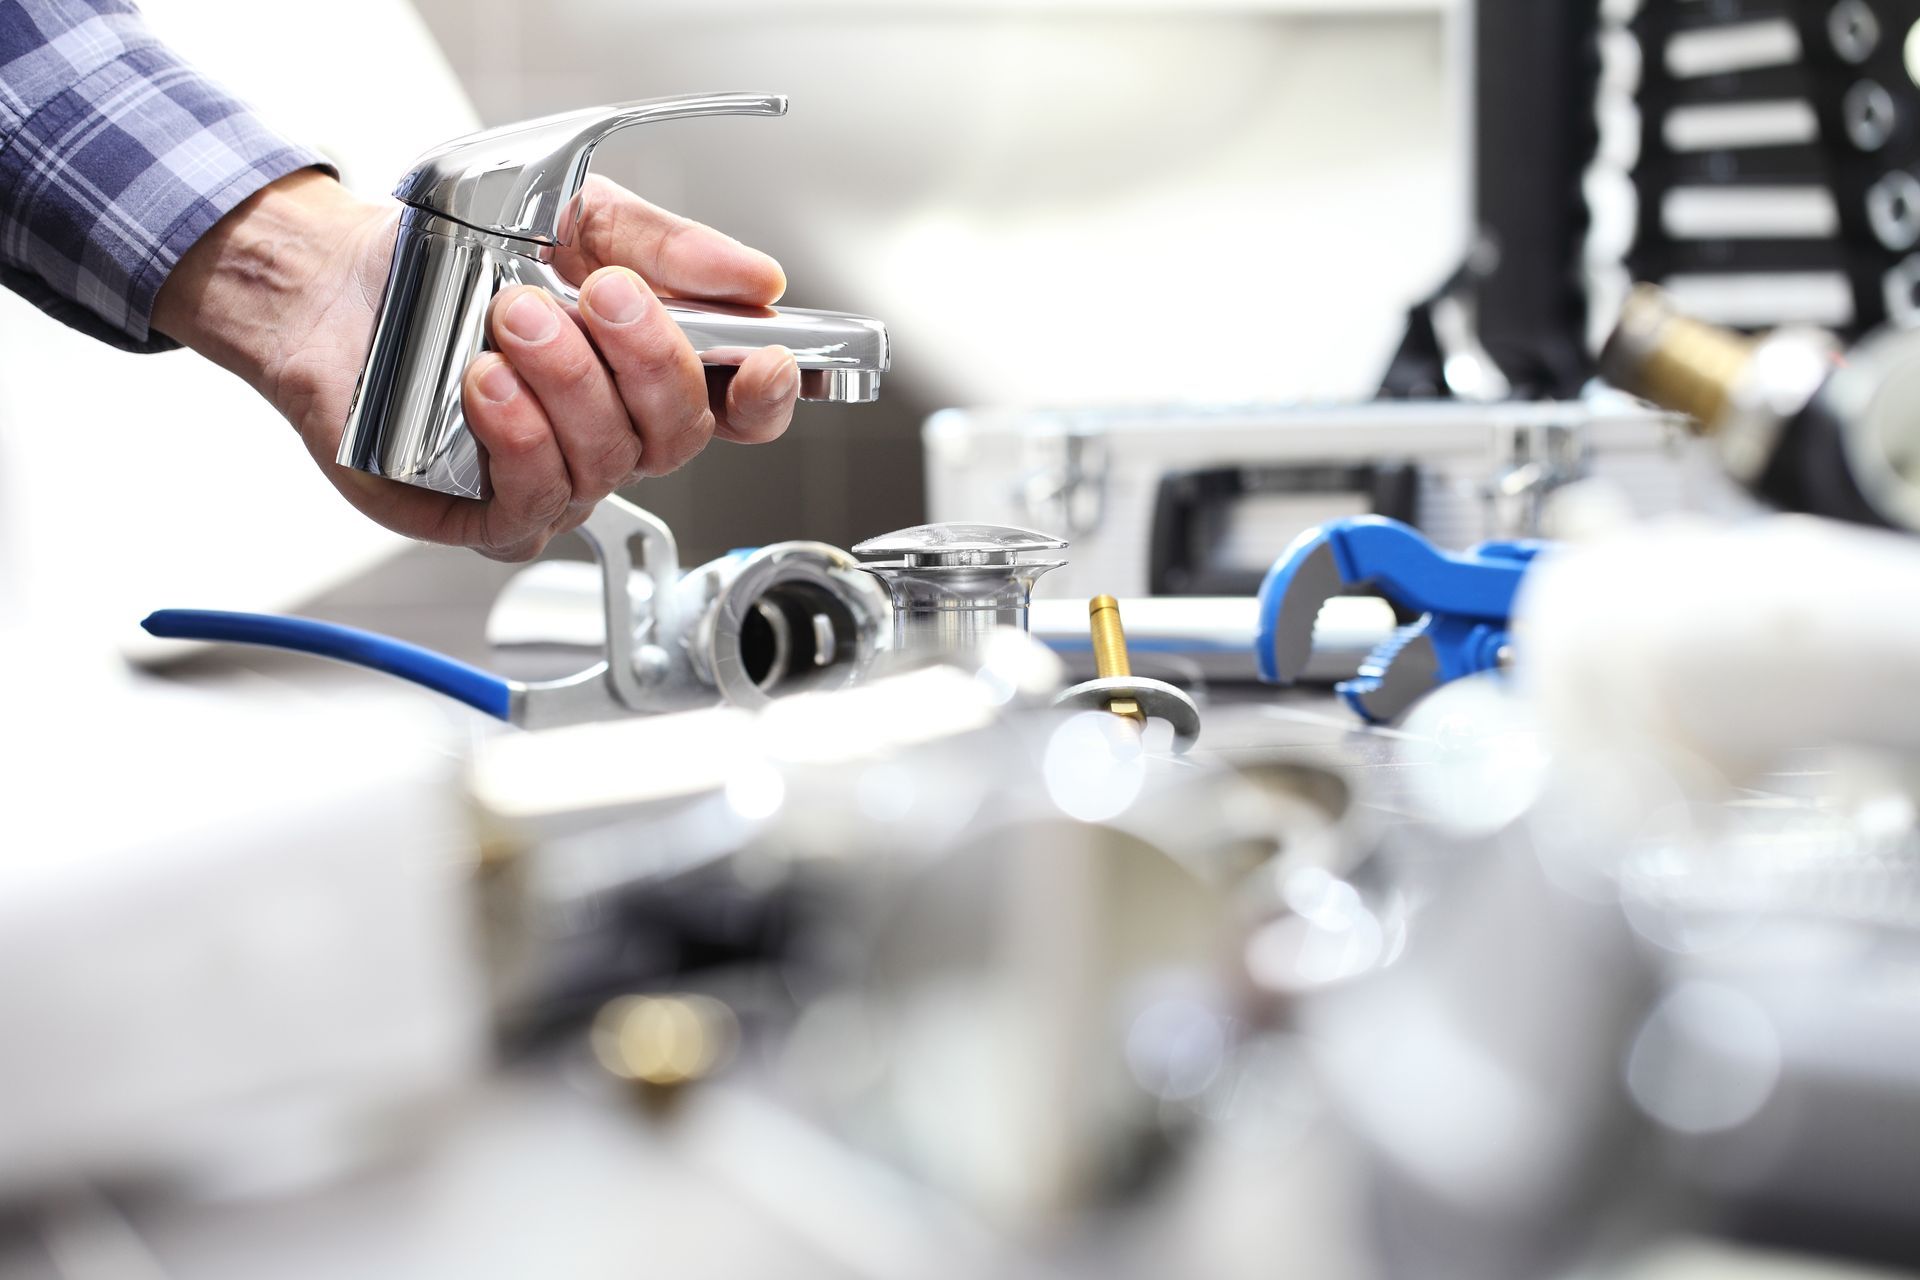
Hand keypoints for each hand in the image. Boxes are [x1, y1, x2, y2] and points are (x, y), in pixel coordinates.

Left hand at [153, 170, 800, 559]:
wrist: (339, 283)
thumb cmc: (454, 257)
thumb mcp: (579, 219)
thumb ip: (669, 246)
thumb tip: (754, 278)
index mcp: (648, 370)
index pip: (738, 409)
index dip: (766, 397)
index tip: (763, 358)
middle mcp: (612, 433)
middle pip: (679, 433)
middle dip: (646, 359)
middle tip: (596, 295)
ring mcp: (557, 476)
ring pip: (609, 463)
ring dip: (569, 384)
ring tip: (513, 318)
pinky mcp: (489, 512)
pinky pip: (536, 501)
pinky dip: (519, 437)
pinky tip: (486, 384)